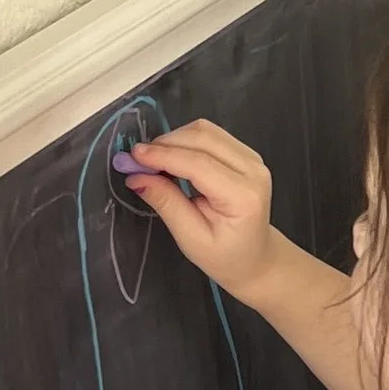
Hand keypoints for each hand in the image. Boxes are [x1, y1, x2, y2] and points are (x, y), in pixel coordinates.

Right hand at [120, 120, 279, 303]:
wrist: (255, 258)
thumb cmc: (224, 256)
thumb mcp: (191, 238)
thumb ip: (166, 203)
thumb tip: (136, 176)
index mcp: (243, 196)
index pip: (199, 164)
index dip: (163, 156)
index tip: (133, 156)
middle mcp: (253, 171)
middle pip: (203, 138)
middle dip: (165, 144)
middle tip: (138, 161)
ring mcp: (252, 158)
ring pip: (205, 131)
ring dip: (174, 140)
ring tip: (154, 161)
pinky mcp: (246, 154)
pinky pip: (211, 135)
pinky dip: (185, 141)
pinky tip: (172, 158)